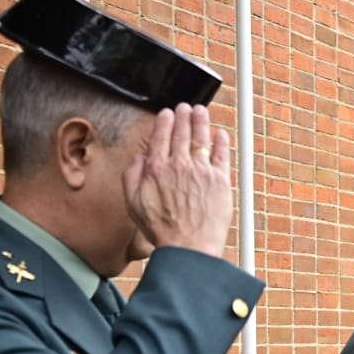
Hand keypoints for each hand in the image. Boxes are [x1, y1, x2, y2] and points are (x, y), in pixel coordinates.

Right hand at [123, 103, 233, 258]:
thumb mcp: (134, 204)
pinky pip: (222, 155)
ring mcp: (201, 171)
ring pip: (202, 138)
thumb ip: (132, 178)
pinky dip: (221, 142)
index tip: (167, 113)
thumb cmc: (162, 231)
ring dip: (201, 121)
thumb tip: (138, 159)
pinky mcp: (220, 180)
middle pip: (182, 133)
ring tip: (201, 111)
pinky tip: (221, 134)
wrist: (189, 246)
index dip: (165, 122)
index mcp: (157, 169)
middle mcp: (179, 165)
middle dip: (183, 116)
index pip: (161, 137)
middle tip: (185, 107)